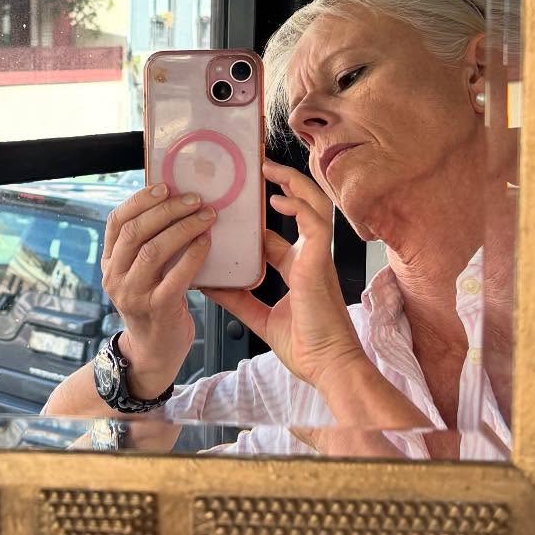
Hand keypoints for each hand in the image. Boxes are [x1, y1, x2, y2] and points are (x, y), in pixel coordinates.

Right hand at [101, 182, 216, 396]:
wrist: (154, 351)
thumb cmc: (154, 304)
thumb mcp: (139, 273)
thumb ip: (146, 245)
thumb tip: (172, 203)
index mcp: (110, 262)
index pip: (117, 221)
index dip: (140, 200)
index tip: (165, 187)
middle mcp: (115, 276)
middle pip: (136, 232)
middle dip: (167, 210)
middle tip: (195, 199)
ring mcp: (133, 294)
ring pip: (154, 250)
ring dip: (183, 228)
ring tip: (206, 216)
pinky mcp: (156, 308)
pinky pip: (176, 276)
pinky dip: (193, 255)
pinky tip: (207, 242)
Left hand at [203, 159, 363, 392]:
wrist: (328, 367)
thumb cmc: (306, 348)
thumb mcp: (261, 318)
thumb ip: (236, 300)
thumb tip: (206, 284)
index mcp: (298, 269)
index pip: (276, 236)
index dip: (257, 222)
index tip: (233, 211)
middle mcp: (309, 257)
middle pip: (302, 208)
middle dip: (284, 184)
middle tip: (258, 168)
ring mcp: (317, 257)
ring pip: (313, 205)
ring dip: (292, 182)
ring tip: (268, 167)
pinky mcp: (320, 262)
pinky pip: (315, 223)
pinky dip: (298, 206)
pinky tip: (277, 198)